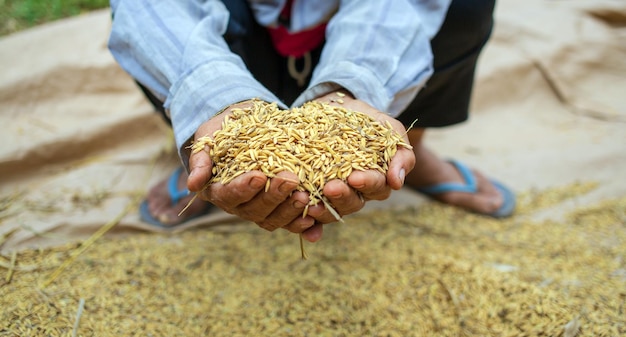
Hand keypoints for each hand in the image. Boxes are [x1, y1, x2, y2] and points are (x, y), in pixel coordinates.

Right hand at [187, 100, 321, 239]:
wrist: (246, 126)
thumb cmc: (224, 131)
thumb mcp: (209, 138)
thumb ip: (202, 159)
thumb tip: (193, 184)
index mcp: (220, 191)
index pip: (230, 195)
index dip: (244, 188)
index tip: (259, 175)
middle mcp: (241, 206)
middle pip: (255, 210)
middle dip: (274, 196)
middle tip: (291, 179)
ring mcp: (262, 209)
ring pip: (275, 219)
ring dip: (291, 211)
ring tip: (306, 196)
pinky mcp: (282, 208)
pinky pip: (292, 223)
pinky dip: (304, 225)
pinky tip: (316, 223)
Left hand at [303, 90, 415, 229]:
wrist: (334, 107)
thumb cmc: (366, 120)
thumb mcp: (388, 130)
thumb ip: (400, 153)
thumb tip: (397, 182)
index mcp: (376, 180)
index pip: (376, 187)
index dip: (367, 184)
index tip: (355, 177)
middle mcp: (354, 192)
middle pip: (353, 203)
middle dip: (342, 197)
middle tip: (330, 188)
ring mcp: (332, 195)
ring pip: (331, 211)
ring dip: (322, 211)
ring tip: (310, 203)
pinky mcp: (311, 194)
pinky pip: (310, 216)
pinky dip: (308, 226)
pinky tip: (305, 227)